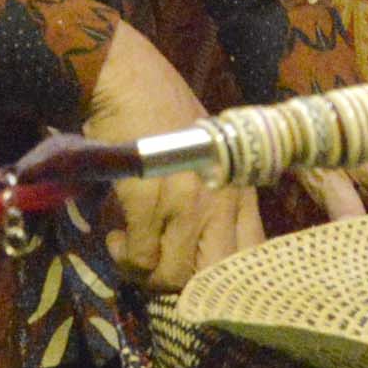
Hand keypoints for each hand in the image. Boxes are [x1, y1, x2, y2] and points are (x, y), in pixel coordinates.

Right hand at [84, 22, 258, 291]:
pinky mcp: (148, 202)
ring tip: (131, 247)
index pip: (250, 259)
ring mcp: (186, 202)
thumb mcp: (209, 161)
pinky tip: (116, 232)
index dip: (224, 283)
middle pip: (210, 279)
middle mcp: (221, 201)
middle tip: (155, 268)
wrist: (130, 82)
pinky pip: (138, 257)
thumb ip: (215, 206)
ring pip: (170, 276)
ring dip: (143, 270)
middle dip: (179, 285)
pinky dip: (122, 253)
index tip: (194, 280)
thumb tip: (196, 265)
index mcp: (240, 192)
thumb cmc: (166, 120)